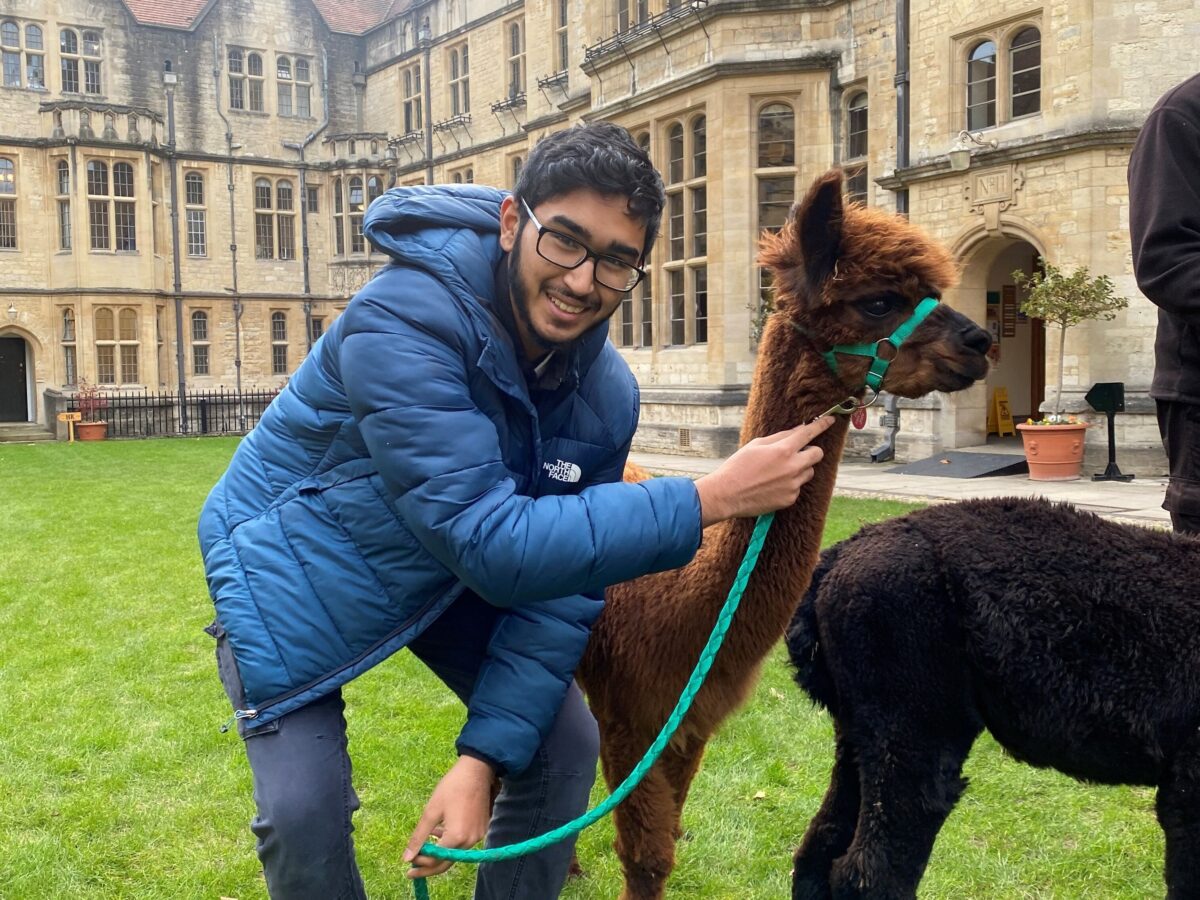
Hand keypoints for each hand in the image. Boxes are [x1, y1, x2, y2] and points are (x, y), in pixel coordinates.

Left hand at [403, 755, 495, 878]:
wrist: (478, 770)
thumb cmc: (452, 788)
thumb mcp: (431, 811)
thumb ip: (419, 837)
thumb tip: (406, 859)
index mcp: (455, 838)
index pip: (435, 860)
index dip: (420, 863)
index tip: (407, 862)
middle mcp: (469, 842)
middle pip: (446, 862)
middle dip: (428, 865)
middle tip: (412, 868)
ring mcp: (477, 836)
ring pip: (455, 853)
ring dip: (439, 852)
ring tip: (424, 846)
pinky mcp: (482, 830)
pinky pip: (463, 843)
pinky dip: (450, 843)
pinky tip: (439, 832)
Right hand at [694, 416, 834, 526]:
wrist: (727, 494)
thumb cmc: (738, 466)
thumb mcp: (756, 445)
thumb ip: (780, 437)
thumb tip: (798, 431)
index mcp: (783, 450)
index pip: (809, 433)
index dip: (822, 425)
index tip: (830, 421)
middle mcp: (792, 467)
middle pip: (817, 454)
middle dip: (811, 450)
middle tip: (799, 452)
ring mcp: (793, 485)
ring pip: (808, 472)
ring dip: (800, 468)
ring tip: (777, 472)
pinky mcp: (790, 499)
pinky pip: (797, 488)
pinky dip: (789, 485)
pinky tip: (771, 486)